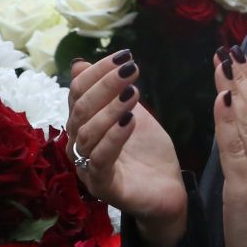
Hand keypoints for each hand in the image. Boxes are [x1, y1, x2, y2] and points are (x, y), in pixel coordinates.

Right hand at [67, 51, 186, 246]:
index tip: (125, 55)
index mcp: (83, 125)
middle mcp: (78, 145)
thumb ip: (111, 92)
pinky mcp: (103, 186)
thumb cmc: (147, 152)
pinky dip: (114, 137)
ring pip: (87, 133)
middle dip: (106, 84)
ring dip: (110, 109)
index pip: (79, 92)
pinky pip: (100, 160)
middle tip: (131, 68)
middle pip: (81, 109)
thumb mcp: (132, 114)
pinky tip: (130, 121)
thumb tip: (79, 63)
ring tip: (133, 92)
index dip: (99, 72)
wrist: (168, 190)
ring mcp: (87, 167)